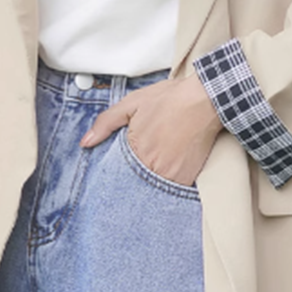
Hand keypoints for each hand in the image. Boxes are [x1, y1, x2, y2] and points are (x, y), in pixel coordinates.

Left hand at [80, 74, 223, 187]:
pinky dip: (166, 186)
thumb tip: (86, 142)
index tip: (114, 175)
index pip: (117, 175)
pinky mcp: (188, 179)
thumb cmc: (169, 99)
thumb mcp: (132, 104)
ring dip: (148, 185)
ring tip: (150, 171)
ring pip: (153, 191)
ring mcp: (172, 176)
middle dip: (131, 182)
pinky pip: (172, 191)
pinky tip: (164, 173)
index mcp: (136, 151)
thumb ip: (106, 123)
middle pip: (134, 185)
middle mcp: (153, 168)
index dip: (115, 176)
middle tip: (132, 176)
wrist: (205, 100)